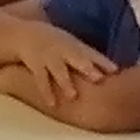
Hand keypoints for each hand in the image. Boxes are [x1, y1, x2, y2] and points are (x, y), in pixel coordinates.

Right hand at [0, 22, 117, 113]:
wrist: (23, 34)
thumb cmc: (54, 42)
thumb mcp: (71, 44)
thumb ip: (87, 56)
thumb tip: (113, 71)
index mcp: (74, 45)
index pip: (92, 53)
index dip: (103, 62)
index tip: (116, 71)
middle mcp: (63, 50)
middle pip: (77, 59)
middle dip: (88, 68)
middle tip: (99, 78)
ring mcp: (48, 57)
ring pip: (58, 71)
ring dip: (66, 82)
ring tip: (73, 95)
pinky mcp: (35, 64)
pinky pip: (41, 80)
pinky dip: (46, 92)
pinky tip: (52, 104)